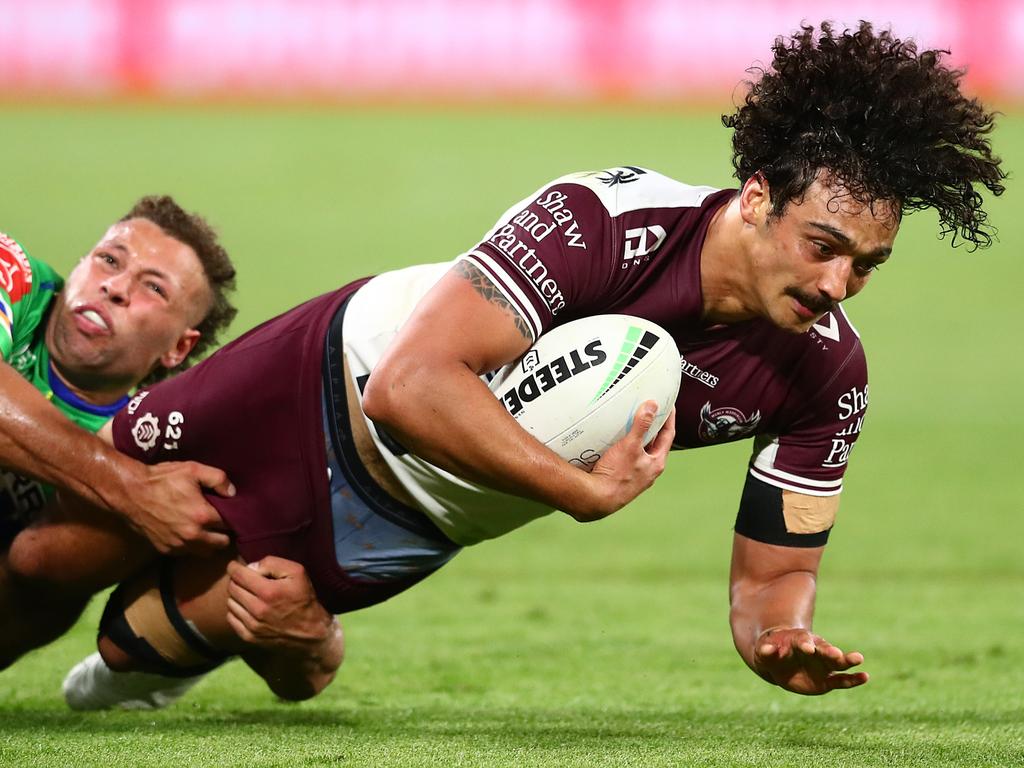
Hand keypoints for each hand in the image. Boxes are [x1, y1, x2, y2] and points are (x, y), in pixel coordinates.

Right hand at [121, 459, 234, 554]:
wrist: (130, 492)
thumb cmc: (162, 479)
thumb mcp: (193, 470)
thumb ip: (218, 479)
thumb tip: (232, 492)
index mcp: (202, 516)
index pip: (229, 524)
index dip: (232, 517)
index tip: (230, 512)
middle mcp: (192, 536)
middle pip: (221, 543)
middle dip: (224, 533)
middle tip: (220, 522)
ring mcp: (178, 545)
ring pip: (205, 552)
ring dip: (209, 543)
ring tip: (207, 529)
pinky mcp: (165, 549)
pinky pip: (186, 553)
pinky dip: (191, 546)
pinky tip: (189, 532)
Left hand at [226, 556, 338, 654]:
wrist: (311, 633)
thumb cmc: (305, 598)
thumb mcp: (297, 572)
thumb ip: (272, 563)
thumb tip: (251, 567)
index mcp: (268, 591)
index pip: (238, 575)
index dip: (233, 567)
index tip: (234, 566)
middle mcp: (257, 609)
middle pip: (232, 588)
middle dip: (236, 580)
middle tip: (244, 579)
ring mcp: (252, 625)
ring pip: (230, 603)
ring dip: (236, 595)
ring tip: (247, 593)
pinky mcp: (250, 637)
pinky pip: (231, 618)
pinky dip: (236, 610)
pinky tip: (247, 607)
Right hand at [570, 402, 675, 520]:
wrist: (598, 498)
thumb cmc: (616, 475)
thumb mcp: (630, 445)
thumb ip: (641, 425)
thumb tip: (652, 406)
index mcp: (657, 463)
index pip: (668, 435)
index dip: (669, 419)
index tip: (669, 406)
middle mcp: (649, 471)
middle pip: (655, 444)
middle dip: (653, 428)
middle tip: (650, 412)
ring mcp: (637, 476)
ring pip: (641, 452)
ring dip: (638, 439)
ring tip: (632, 425)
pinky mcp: (623, 479)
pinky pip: (628, 459)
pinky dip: (626, 448)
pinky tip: (616, 445)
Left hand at [754, 627, 867, 694]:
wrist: (779, 659)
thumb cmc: (771, 652)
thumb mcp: (763, 651)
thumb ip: (766, 651)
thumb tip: (765, 650)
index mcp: (798, 640)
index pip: (802, 641)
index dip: (805, 644)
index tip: (807, 648)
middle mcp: (815, 650)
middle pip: (824, 649)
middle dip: (829, 651)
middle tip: (836, 654)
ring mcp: (822, 664)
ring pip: (837, 662)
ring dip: (846, 660)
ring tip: (859, 658)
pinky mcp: (827, 680)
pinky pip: (841, 680)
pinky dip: (853, 679)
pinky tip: (865, 677)